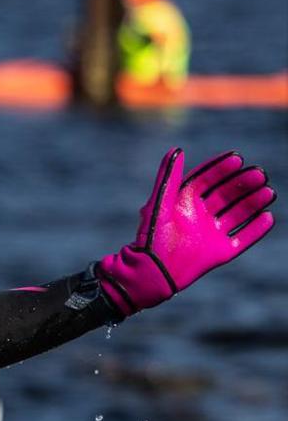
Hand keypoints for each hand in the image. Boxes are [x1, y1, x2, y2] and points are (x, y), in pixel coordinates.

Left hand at [97, 148, 275, 315]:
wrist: (151, 270)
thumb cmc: (151, 236)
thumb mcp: (160, 202)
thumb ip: (169, 177)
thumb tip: (176, 149)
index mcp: (185, 202)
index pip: (207, 179)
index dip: (221, 168)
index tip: (237, 158)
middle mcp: (200, 215)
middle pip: (227, 194)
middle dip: (243, 183)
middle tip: (259, 173)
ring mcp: (212, 233)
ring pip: (239, 214)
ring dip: (254, 202)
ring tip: (269, 191)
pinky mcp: (220, 252)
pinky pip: (243, 238)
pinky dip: (256, 229)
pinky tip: (268, 217)